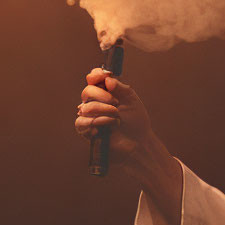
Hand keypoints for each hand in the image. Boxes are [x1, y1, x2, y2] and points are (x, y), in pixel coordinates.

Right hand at [75, 69, 181, 224]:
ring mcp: (91, 121)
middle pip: (87, 92)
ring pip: (83, 109)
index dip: (95, 75)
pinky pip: (81, 125)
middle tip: (115, 105)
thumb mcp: (134, 104)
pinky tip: (105, 128)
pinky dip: (92, 124)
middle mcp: (97, 106)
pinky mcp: (89, 137)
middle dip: (100, 96)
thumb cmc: (141, 127)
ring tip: (114, 120)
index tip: (99, 74)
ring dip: (99, 112)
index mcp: (109, 96)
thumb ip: (121, 89)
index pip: (95, 80)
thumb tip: (108, 76)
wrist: (142, 151)